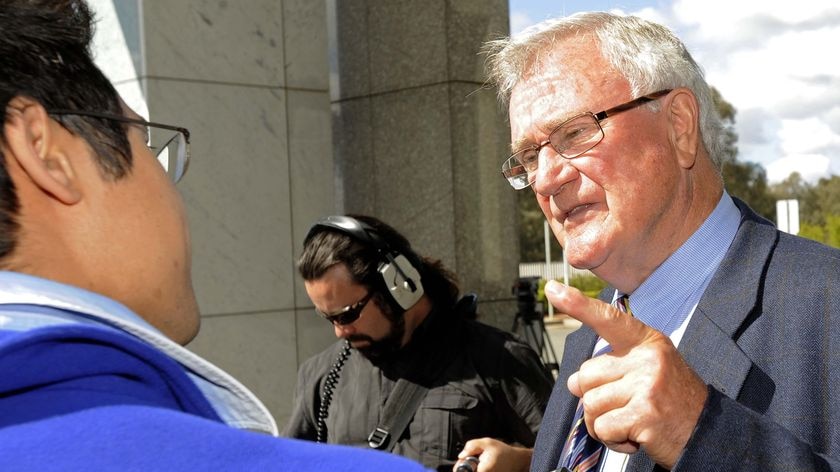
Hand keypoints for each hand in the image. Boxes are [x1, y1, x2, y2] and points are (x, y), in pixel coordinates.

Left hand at [454, 438, 531, 471]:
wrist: (516, 460)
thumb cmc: (502, 451)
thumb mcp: (487, 442)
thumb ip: (472, 446)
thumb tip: (460, 456)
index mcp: (483, 470)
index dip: (460, 466)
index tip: (462, 460)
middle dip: (464, 467)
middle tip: (467, 460)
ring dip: (471, 469)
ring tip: (475, 462)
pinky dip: (476, 469)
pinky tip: (480, 465)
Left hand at [545, 281, 706, 468]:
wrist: (708, 433)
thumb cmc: (671, 402)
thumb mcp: (647, 372)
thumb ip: (610, 369)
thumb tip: (573, 382)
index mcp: (647, 342)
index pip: (607, 319)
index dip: (577, 305)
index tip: (551, 289)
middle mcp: (648, 358)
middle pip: (586, 375)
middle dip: (595, 398)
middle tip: (624, 407)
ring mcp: (647, 385)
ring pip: (590, 404)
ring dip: (603, 422)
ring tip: (631, 422)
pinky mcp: (644, 414)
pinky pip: (601, 427)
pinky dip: (611, 439)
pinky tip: (634, 436)